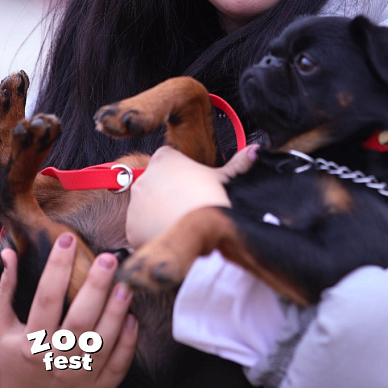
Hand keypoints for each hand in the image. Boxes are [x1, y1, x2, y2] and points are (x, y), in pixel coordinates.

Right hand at [0, 233, 137, 387]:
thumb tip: (8, 254)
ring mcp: (79, 377)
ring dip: (116, 312)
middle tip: (108, 258)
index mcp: (30, 345)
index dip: (57, 268)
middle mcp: (55, 361)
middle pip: (79, 320)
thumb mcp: (1, 332)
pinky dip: (127, 342)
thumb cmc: (14, 364)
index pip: (45, 299)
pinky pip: (118, 364)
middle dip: (95, 287)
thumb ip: (4, 292)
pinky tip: (133, 317)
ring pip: (102, 342)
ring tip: (125, 284)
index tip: (68, 240)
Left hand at [126, 144, 258, 248]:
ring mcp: (135, 204)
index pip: (166, 160)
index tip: (190, 185)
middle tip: (188, 206)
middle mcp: (144, 178)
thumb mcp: (226, 178)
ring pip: (146, 208)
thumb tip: (256, 150)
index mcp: (164, 159)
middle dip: (166, 194)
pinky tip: (171, 237)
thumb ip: (239, 162)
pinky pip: (140, 230)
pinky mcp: (131, 228)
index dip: (179, 173)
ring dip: (158, 215)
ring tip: (181, 224)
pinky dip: (152, 235)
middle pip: (154, 184)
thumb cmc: (211, 200)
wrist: (197, 234)